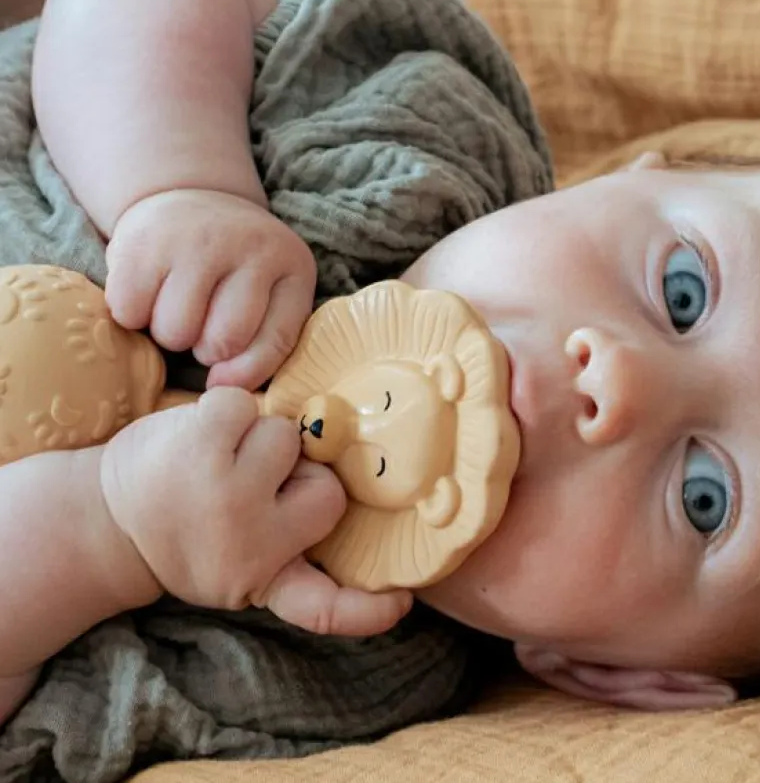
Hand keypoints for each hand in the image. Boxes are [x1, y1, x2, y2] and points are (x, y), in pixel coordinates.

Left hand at [99, 387, 411, 635]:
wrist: (103, 520)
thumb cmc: (186, 529)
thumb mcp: (240, 563)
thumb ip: (293, 535)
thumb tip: (338, 472)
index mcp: (263, 580)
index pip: (324, 607)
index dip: (367, 609)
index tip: (400, 601)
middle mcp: (251, 548)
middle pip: (326, 487)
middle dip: (297, 474)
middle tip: (249, 484)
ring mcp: (228, 497)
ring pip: (287, 436)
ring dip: (255, 436)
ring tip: (217, 458)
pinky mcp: (201, 449)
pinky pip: (245, 404)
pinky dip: (225, 410)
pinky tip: (199, 436)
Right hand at [105, 189, 316, 389]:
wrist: (189, 200)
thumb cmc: (233, 267)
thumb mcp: (268, 294)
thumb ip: (261, 344)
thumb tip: (222, 388)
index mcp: (292, 266)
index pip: (277, 340)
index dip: (248, 372)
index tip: (223, 379)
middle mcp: (250, 246)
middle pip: (223, 340)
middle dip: (206, 349)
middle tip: (201, 325)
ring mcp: (196, 240)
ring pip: (174, 331)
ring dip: (168, 334)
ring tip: (175, 307)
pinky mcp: (143, 242)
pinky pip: (129, 312)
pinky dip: (131, 315)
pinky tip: (147, 292)